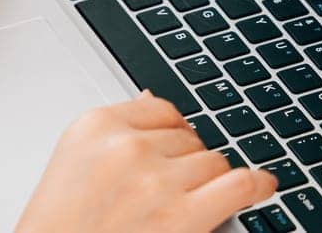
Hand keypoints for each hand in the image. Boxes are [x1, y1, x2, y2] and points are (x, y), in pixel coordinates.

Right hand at [17, 94, 276, 232]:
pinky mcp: (181, 216)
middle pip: (189, 138)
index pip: (161, 110)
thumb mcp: (75, 164)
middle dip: (188, 163)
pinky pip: (239, 185)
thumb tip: (152, 101)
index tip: (178, 150)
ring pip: (214, 162)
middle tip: (170, 192)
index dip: (174, 134)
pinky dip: (257, 186)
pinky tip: (261, 187)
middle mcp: (125, 147)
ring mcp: (155, 180)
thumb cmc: (60, 227)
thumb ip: (114, 133)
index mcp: (95, 127)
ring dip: (209, 183)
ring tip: (189, 204)